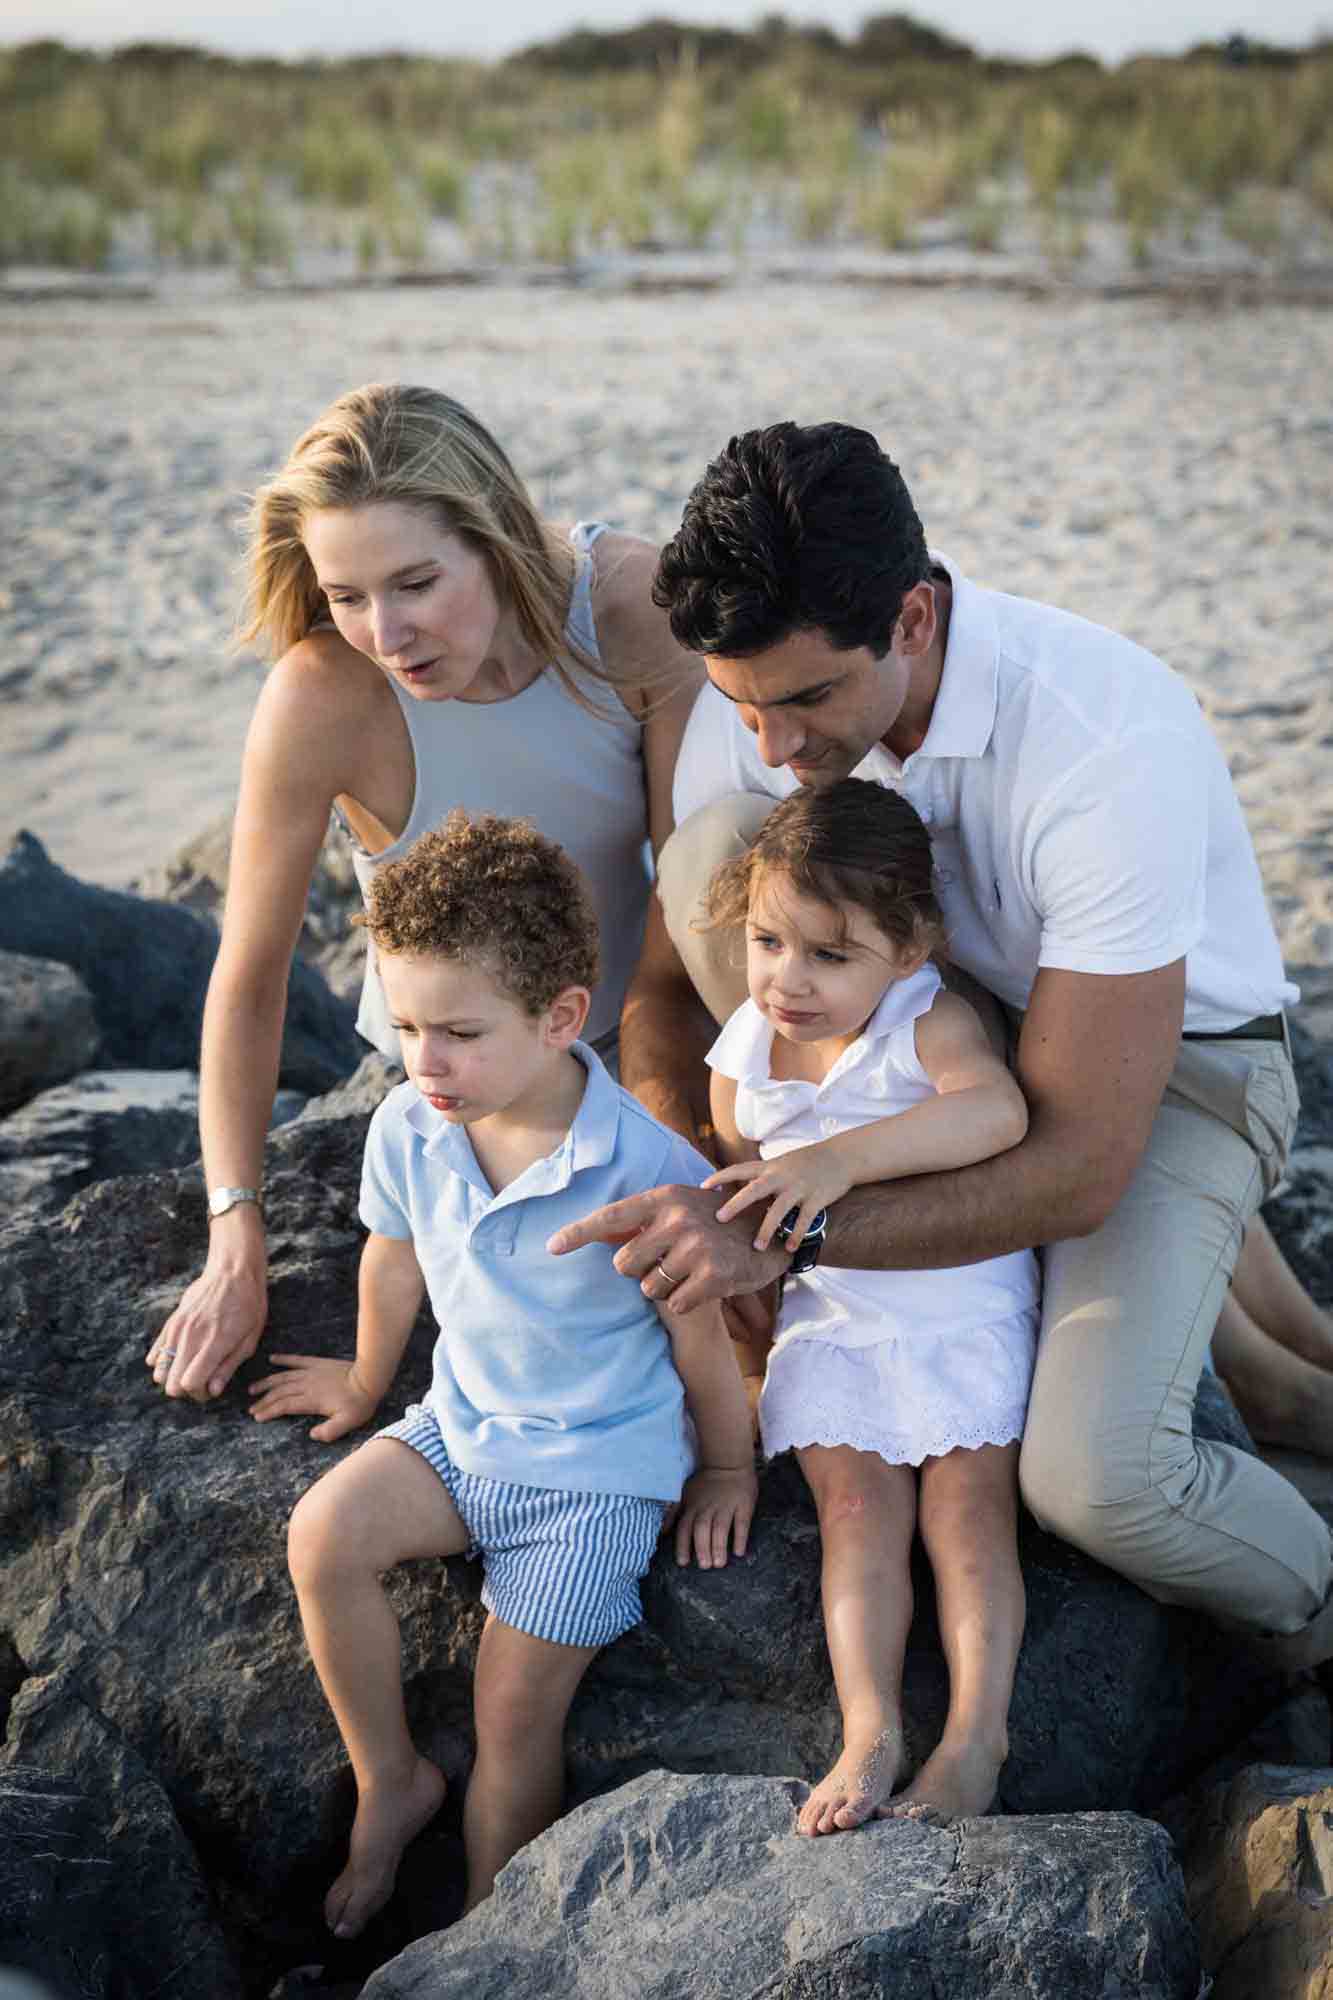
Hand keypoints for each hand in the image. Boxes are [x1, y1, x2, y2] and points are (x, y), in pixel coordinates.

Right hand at [147, 1255, 266, 1401]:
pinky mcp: (170, 1323)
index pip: (189, 1384)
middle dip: (186, 1390)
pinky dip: (164, 1362)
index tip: (212, 1388)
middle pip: (170, 1384)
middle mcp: (190, 1338)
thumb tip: (213, 1391)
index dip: (200, 1394)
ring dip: (172, 1376)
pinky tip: (182, 1355)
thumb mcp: (250, 1339)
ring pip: (158, 1371)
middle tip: (203, 1380)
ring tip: (191, 1367)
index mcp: (213, 1344)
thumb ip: (228, 1367)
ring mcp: (176, 1330)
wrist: (233, 1272)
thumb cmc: (249, 1306)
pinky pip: (155, 1353)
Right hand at [248, 1355, 381, 1441]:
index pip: (284, 1405)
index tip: (257, 1416)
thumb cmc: (360, 1403)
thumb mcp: (347, 1423)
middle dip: (263, 1401)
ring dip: (267, 1383)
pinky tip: (273, 1358)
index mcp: (311, 1400)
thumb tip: (311, 1435)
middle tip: (251, 1408)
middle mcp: (307, 1385)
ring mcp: (311, 1372)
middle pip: (279, 1392)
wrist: (370, 1378)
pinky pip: (297, 1360)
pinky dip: (284, 1359)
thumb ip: (329, 1432)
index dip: (269, 1411)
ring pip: (283, 1377)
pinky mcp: (318, 1363)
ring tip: (253, 1388)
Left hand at [547, 1183, 790, 1312]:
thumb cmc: (714, 1222)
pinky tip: (704, 1285)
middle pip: (624, 1266)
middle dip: (640, 1271)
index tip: (551, 1247)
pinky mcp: (713, 1274)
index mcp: (664, 1198)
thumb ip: (640, 1223)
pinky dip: (685, 1301)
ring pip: (649, 1288)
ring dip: (664, 1288)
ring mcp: (696, 1246)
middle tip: (667, 1262)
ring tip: (689, 1272)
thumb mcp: (679, 1210)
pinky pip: (674, 1303)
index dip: (578, 1233)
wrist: (770, 1232)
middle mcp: (677, 1218)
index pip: (611, 1217)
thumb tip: (596, 1235)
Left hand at [674, 1465, 757, 1568]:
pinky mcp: (743, 1505)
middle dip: (702, 1547)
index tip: (683, 1563)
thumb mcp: (685, 1494)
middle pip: (702, 1529)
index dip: (683, 1545)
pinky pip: (742, 1523)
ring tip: (719, 1563)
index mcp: (693, 1506)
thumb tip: (662, 1532)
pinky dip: (740, 1537)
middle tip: (704, 1566)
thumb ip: (673, 1513)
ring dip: (719, 1546)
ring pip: (720, 1527)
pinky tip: (738, 1552)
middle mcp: (708, 1507)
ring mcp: (726, 1506)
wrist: (728, 1463)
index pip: (684, 1528)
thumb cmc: (705, 1483)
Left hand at [703, 1149, 849, 1250]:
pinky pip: (804, 1220)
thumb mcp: (780, 1164)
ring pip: (779, 1209)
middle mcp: (781, 1176)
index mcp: (770, 1167)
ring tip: (757, 1247)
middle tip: (719, 1219)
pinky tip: (789, 1248)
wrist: (840, 1157)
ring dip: (767, 1229)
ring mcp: (799, 1188)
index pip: (740, 1169)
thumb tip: (736, 1194)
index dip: (720, 1177)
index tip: (702, 1187)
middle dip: (736, 1203)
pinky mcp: (817, 1199)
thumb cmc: (805, 1163)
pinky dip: (796, 1235)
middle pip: (755, 1189)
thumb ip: (761, 1177)